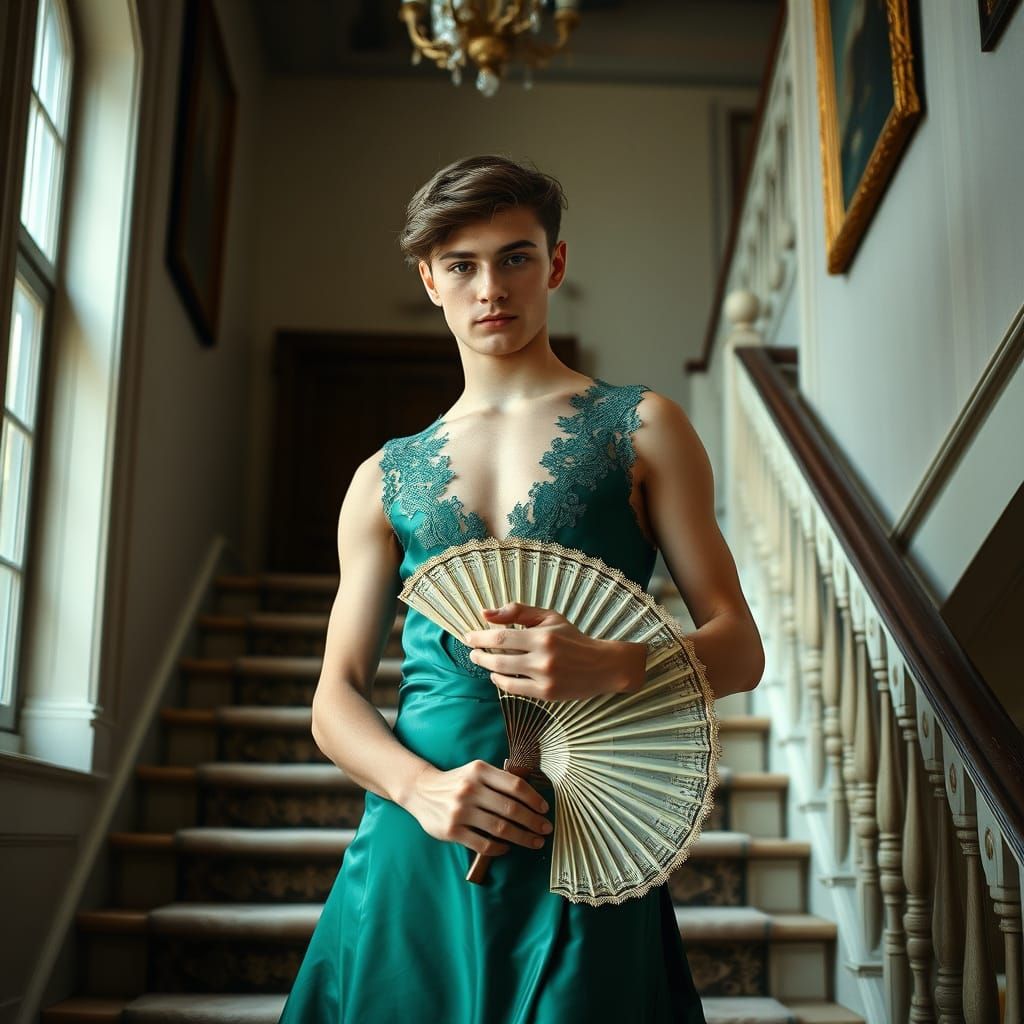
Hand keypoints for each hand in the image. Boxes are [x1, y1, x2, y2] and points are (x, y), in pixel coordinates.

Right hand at [405, 759, 552, 857]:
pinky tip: (507, 847)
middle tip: (546, 829)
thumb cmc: (456, 782)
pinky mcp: (452, 831)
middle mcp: (470, 789)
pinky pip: (483, 844)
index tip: (544, 809)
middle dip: (533, 821)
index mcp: (479, 771)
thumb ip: (498, 780)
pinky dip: (500, 848)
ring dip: (522, 837)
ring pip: (500, 828)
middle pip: (511, 809)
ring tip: (534, 842)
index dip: (534, 799)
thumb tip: (532, 798)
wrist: (421, 791)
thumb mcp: (475, 772)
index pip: (515, 785)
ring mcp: (460, 811)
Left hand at [462, 601, 647, 700]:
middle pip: (498, 657)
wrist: (602, 666)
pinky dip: (501, 681)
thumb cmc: (572, 638)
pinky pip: (514, 689)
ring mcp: (544, 678)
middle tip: (472, 651)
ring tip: (483, 661)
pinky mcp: (546, 694)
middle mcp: (542, 658)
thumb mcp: (549, 617)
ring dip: (488, 668)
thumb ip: (517, 612)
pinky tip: (497, 674)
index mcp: (542, 636)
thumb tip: (486, 614)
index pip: (501, 636)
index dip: (480, 637)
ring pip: (504, 675)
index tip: (468, 636)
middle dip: (479, 654)